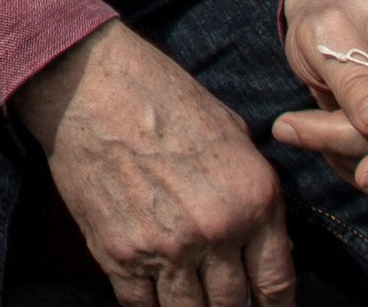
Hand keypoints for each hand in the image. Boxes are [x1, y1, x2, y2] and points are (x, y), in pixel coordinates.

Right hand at [12, 19, 296, 306]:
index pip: (276, 284)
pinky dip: (150, 304)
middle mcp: (216, 232)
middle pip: (233, 305)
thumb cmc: (164, 97)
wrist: (91, 83)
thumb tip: (270, 246)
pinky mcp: (119, 253)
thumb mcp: (232, 136)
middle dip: (232, 306)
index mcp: (253, 201)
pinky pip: (141, 305)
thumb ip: (254, 197)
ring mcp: (166, 248)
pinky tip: (153, 292)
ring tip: (190, 297)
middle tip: (223, 299)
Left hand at [271, 0, 367, 203]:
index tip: (364, 174)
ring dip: (355, 159)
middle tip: (292, 127)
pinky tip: (334, 138)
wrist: (343, 25)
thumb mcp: (327, 31)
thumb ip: (353, 76)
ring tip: (311, 127)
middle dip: (357, 146)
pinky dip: (367, 169)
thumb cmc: (334, 18)